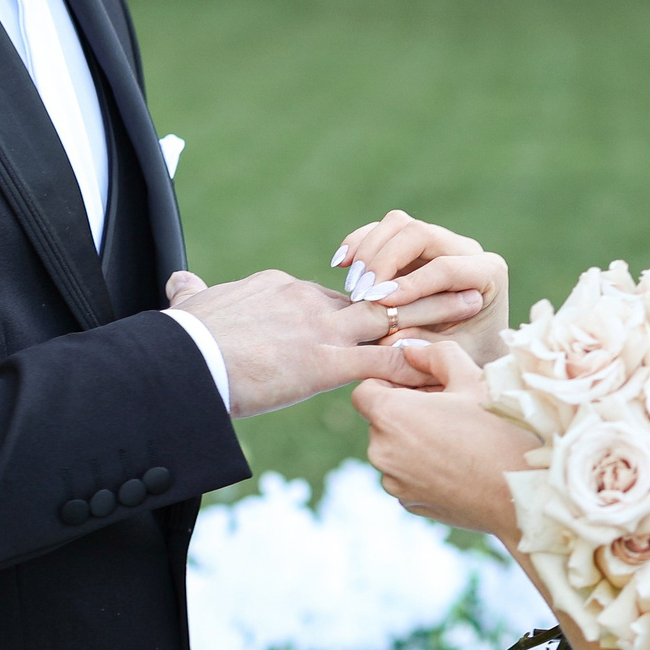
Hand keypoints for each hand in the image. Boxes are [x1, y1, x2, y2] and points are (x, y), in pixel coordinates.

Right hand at [166, 270, 431, 416]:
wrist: (177, 362)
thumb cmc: (179, 342)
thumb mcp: (190, 307)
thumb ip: (194, 294)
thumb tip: (183, 283)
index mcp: (282, 288)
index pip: (334, 295)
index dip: (365, 304)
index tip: (390, 304)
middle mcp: (308, 301)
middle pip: (374, 296)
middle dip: (417, 293)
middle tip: (456, 282)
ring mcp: (319, 330)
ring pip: (390, 319)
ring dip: (434, 314)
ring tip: (473, 303)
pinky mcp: (323, 363)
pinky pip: (382, 364)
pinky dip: (414, 365)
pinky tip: (443, 367)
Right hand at [331, 211, 509, 364]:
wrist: (471, 348)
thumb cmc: (469, 355)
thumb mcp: (454, 355)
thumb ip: (426, 344)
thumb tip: (391, 337)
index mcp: (489, 274)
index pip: (446, 268)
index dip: (411, 284)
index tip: (378, 302)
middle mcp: (467, 250)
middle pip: (419, 234)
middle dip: (384, 261)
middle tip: (360, 294)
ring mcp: (440, 242)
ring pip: (399, 224)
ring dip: (369, 250)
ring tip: (352, 286)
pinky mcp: (415, 244)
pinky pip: (384, 230)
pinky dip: (360, 242)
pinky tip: (341, 264)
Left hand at [352, 341, 536, 539]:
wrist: (525, 488)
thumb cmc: (500, 428)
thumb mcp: (471, 377)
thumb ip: (435, 355)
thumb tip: (412, 351)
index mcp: (390, 415)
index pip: (365, 390)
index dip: (391, 383)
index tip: (423, 387)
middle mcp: (381, 451)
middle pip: (381, 421)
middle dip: (407, 412)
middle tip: (449, 409)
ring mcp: (394, 482)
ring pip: (394, 449)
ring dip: (415, 440)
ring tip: (458, 438)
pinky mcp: (410, 504)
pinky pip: (406, 475)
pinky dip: (424, 467)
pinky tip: (459, 464)